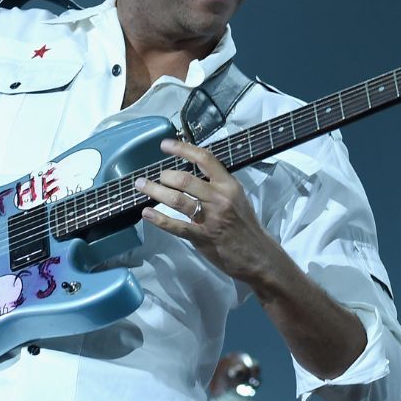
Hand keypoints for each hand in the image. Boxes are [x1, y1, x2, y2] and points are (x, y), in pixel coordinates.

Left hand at [134, 138, 283, 284]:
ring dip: (155, 191)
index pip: (205, 159)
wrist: (258, 255)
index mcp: (229, 185)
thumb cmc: (245, 226)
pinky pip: (176, 226)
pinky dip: (158, 219)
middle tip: (153, 177)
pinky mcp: (202, 237)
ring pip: (177, 200)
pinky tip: (146, 213)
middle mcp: (219, 198)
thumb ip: (216, 186)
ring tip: (142, 186)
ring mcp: (210, 218)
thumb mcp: (237, 198)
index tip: (164, 145)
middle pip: (185, 179)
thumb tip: (190, 175)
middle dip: (164, 176)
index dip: (182, 149)